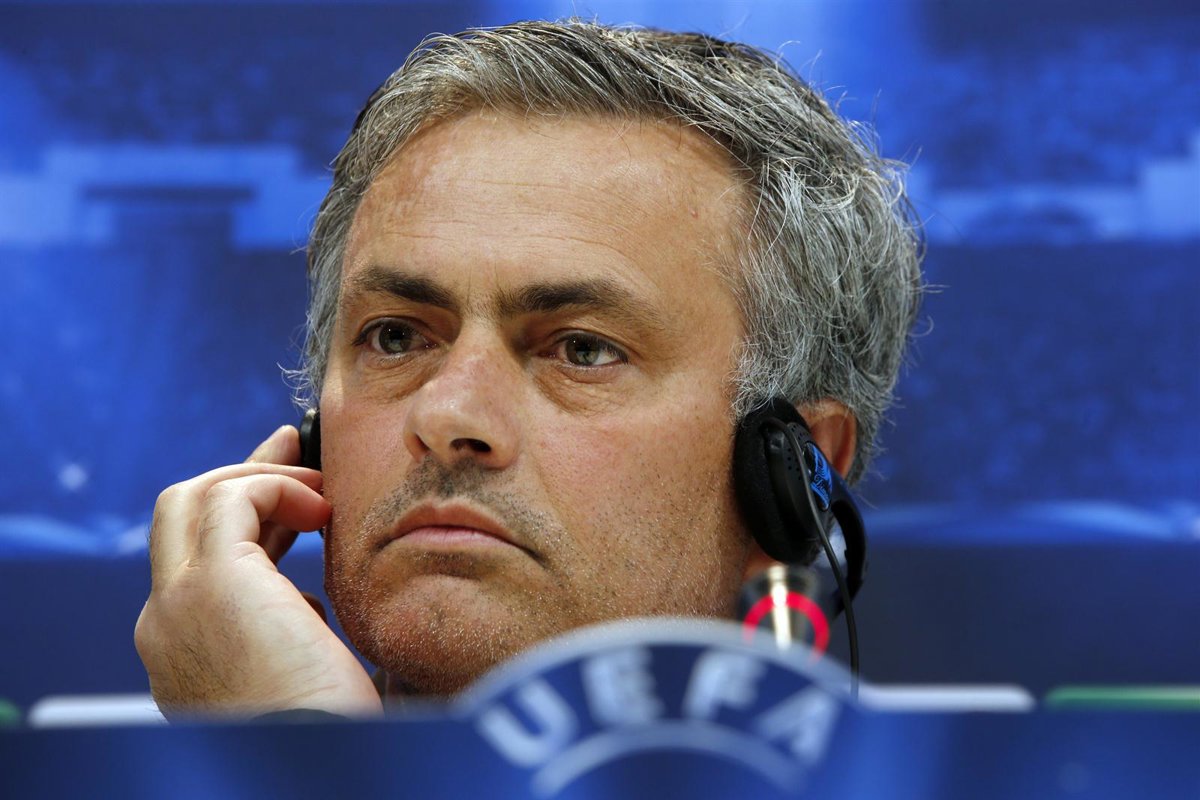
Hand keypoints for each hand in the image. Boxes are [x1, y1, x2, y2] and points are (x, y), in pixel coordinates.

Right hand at [134, 426, 382, 718]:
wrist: (319, 760)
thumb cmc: (326, 724)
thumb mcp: (293, 661)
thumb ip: (280, 621)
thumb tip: (299, 589)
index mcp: (181, 649)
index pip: (198, 556)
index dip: (245, 514)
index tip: (292, 489)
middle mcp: (164, 624)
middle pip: (180, 517)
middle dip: (240, 471)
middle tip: (294, 445)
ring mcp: (176, 603)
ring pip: (193, 498)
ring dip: (262, 477)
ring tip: (322, 490)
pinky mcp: (211, 583)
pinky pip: (233, 498)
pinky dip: (278, 488)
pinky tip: (321, 509)